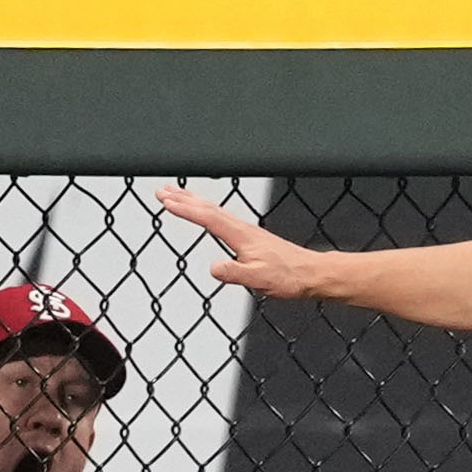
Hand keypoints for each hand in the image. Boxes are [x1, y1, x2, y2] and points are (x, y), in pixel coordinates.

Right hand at [154, 184, 334, 299]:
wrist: (310, 273)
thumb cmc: (288, 276)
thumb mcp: (259, 279)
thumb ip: (235, 273)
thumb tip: (214, 268)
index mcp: (241, 236)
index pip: (208, 218)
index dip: (185, 209)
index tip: (166, 201)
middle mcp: (243, 228)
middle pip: (208, 208)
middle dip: (183, 199)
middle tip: (161, 191)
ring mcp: (246, 230)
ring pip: (214, 209)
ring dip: (193, 201)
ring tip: (176, 194)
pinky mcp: (250, 235)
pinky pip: (222, 217)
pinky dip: (207, 210)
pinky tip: (205, 214)